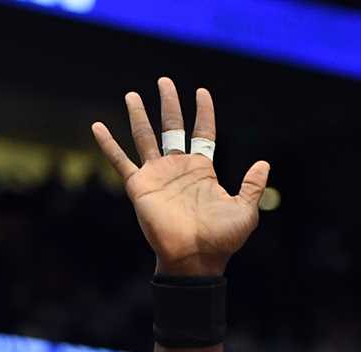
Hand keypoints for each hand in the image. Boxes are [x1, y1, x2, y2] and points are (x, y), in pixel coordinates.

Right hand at [92, 78, 269, 277]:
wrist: (195, 260)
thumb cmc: (221, 240)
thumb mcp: (244, 212)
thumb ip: (252, 186)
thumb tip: (264, 163)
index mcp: (202, 170)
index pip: (203, 133)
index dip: (204, 112)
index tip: (202, 92)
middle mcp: (178, 168)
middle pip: (172, 126)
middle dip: (169, 103)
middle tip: (165, 81)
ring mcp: (157, 175)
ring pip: (145, 137)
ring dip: (139, 115)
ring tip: (132, 94)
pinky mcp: (139, 186)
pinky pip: (120, 161)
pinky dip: (108, 144)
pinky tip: (96, 127)